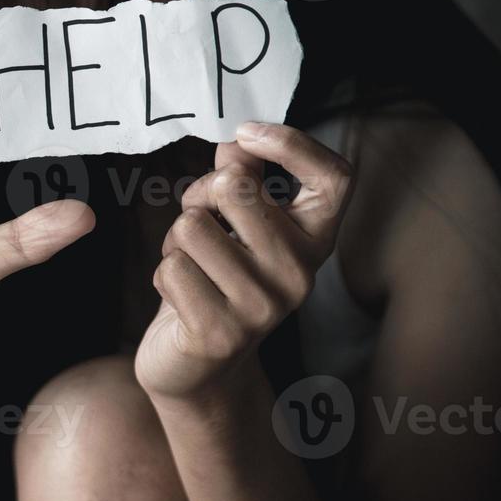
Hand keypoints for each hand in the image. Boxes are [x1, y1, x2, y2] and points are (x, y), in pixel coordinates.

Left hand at [135, 122, 353, 401]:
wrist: (198, 366)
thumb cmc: (215, 279)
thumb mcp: (233, 224)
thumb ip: (240, 178)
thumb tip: (237, 143)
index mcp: (313, 240)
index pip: (336, 178)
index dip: (292, 144)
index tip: (247, 134)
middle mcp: (299, 274)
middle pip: (234, 188)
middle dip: (199, 195)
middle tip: (199, 222)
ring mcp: (263, 306)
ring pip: (191, 227)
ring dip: (176, 241)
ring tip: (192, 265)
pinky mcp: (220, 332)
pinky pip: (171, 268)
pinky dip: (164, 275)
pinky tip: (182, 298)